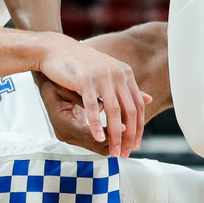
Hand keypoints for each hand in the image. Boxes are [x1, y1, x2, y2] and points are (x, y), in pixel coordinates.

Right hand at [37, 35, 149, 157]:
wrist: (55, 49)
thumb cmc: (79, 63)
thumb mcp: (107, 74)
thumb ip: (126, 87)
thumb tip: (149, 99)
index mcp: (125, 74)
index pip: (138, 106)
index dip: (138, 127)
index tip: (135, 145)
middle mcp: (118, 74)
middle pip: (130, 111)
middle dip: (129, 136)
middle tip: (126, 153)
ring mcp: (102, 77)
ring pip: (114, 112)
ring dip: (115, 135)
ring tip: (114, 151)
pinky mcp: (86, 80)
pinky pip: (93, 107)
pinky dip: (97, 124)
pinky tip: (98, 138)